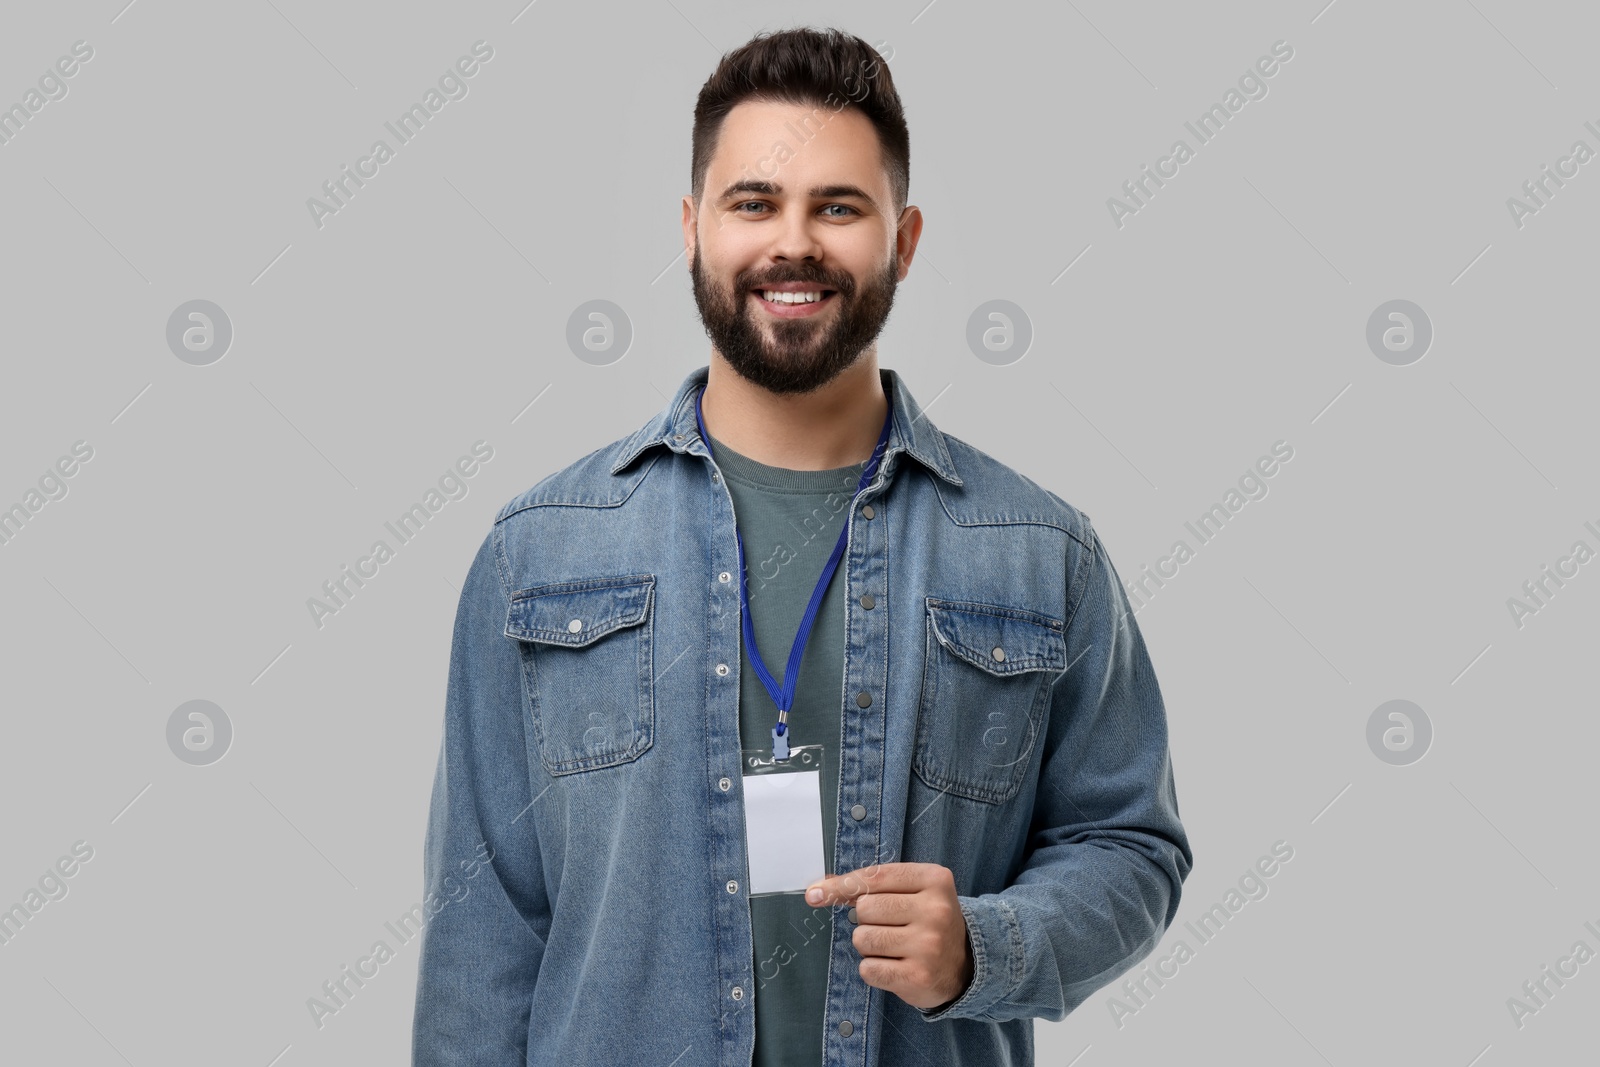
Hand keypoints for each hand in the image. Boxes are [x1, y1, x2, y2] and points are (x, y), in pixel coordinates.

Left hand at [805, 862, 973, 1010]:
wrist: (965, 965)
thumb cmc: (927, 921)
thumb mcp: (912, 891)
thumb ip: (871, 885)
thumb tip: (818, 889)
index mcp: (935, 879)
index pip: (874, 877)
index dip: (841, 886)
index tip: (816, 894)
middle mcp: (935, 910)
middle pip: (865, 909)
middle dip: (867, 919)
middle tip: (891, 926)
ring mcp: (928, 945)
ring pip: (862, 939)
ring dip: (869, 945)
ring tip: (894, 947)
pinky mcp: (918, 976)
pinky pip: (868, 969)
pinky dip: (873, 969)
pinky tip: (895, 966)